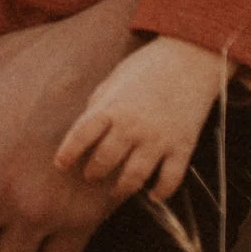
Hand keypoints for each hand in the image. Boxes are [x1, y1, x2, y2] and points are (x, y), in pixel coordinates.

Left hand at [54, 34, 226, 200]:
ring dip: (121, 189)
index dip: (68, 152)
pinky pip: (169, 179)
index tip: (60, 164)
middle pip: (105, 160)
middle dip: (94, 172)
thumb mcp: (115, 80)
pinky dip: (160, 192)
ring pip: (134, 177)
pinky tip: (152, 194)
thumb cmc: (148, 67)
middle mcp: (132, 125)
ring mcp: (158, 138)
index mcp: (112, 106)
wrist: (190, 57)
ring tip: (115, 191)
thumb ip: (99, 105)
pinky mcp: (182, 146)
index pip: (81, 134)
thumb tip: (85, 130)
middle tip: (91, 176)